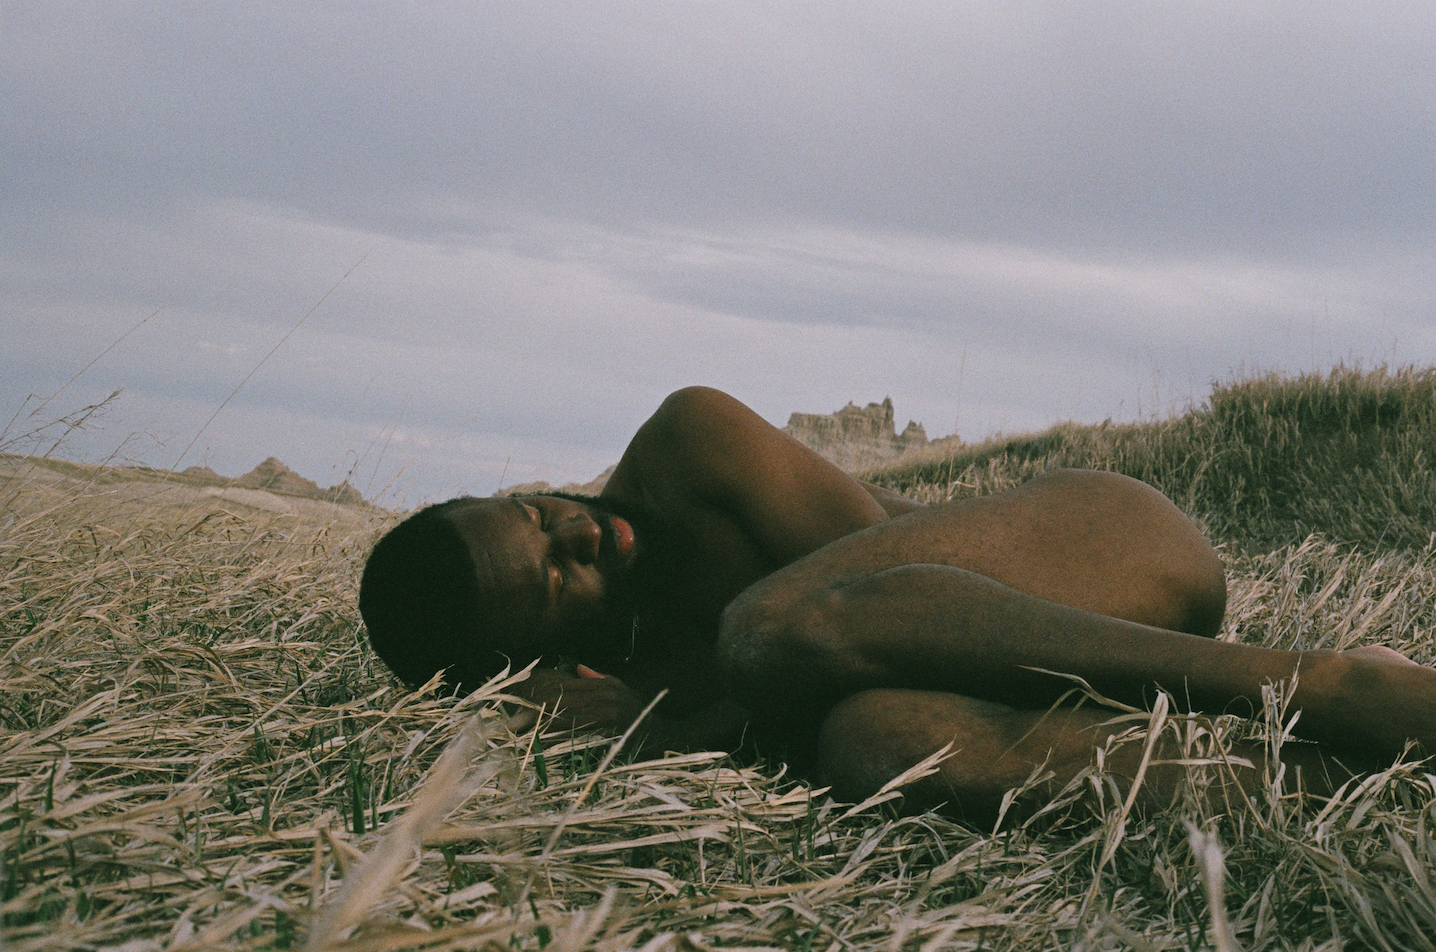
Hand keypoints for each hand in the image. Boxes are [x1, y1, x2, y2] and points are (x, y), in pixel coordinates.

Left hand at [514, 665, 649, 733]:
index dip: (544, 693)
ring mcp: (610, 718)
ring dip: (545, 726)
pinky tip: (546, 746)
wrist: (664, 736)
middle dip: (539, 709)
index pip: (568, 687)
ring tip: (523, 731)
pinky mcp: (612, 736)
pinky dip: (564, 742)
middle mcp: (607, 699)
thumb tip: (577, 668)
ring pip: (570, 720)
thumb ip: (598, 679)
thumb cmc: (639, 712)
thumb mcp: (621, 690)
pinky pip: (583, 739)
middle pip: (565, 702)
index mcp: (606, 687)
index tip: (522, 699)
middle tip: (515, 717)